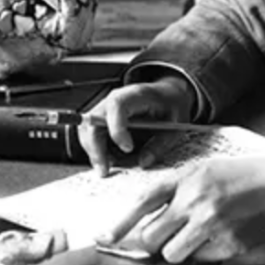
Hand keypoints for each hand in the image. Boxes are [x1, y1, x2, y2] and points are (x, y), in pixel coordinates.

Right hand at [77, 75, 194, 175]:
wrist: (167, 93)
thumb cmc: (171, 104)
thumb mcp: (177, 123)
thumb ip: (161, 143)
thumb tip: (144, 162)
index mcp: (135, 94)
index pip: (116, 106)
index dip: (117, 128)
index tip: (128, 148)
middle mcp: (115, 99)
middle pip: (94, 120)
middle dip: (96, 147)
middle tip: (105, 170)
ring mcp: (107, 108)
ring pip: (87, 129)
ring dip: (93, 151)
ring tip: (106, 167)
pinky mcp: (103, 118)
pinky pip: (91, 134)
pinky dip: (95, 150)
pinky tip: (109, 160)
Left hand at [97, 156, 264, 262]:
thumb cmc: (240, 178)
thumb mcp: (204, 172)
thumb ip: (176, 191)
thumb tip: (148, 218)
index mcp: (187, 179)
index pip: (144, 201)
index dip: (122, 221)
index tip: (106, 236)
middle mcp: (195, 201)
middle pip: (152, 236)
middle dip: (153, 241)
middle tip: (165, 236)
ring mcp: (211, 225)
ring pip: (172, 253)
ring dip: (178, 250)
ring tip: (197, 235)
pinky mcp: (228, 244)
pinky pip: (200, 260)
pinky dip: (205, 253)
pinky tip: (220, 236)